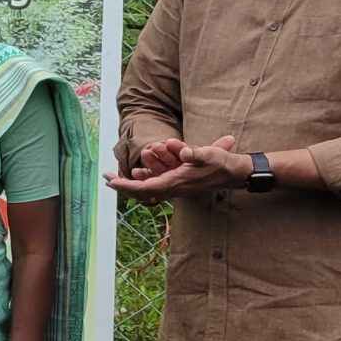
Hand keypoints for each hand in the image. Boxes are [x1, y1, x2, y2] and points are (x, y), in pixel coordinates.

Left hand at [106, 133, 240, 202]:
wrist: (235, 172)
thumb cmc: (221, 164)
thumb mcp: (210, 154)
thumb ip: (197, 153)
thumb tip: (185, 152)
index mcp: (176, 183)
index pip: (145, 188)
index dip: (127, 186)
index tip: (111, 182)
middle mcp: (173, 186)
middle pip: (142, 188)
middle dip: (124, 182)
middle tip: (106, 176)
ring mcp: (176, 183)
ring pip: (151, 180)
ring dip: (142, 169)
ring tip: (138, 156)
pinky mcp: (179, 178)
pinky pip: (159, 178)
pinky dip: (150, 170)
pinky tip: (145, 162)